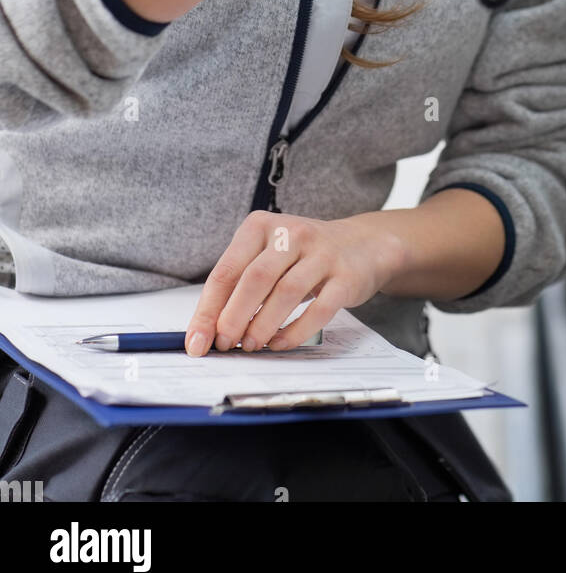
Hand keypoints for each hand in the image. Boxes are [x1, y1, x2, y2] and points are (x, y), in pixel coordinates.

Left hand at [183, 210, 406, 355]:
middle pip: (255, 278)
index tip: (197, 341)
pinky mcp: (346, 276)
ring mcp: (322, 253)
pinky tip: (279, 343)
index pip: (227, 270)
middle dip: (234, 317)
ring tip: (250, 346)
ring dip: (263, 325)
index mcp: (262, 226)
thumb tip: (208, 329)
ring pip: (286, 292)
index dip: (209, 309)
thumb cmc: (303, 255)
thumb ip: (241, 284)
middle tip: (223, 345)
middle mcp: (292, 234)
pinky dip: (296, 331)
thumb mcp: (269, 255)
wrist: (362, 244)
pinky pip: (319, 308)